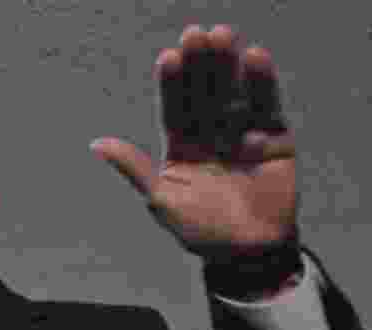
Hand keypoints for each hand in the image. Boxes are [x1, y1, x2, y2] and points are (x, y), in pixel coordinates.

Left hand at [91, 24, 297, 260]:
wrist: (249, 254)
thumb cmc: (200, 232)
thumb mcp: (162, 201)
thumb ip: (136, 169)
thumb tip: (97, 144)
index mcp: (181, 149)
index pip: (174, 110)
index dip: (172, 84)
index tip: (168, 56)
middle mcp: (210, 136)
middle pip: (204, 94)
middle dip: (200, 65)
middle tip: (197, 33)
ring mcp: (242, 135)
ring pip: (233, 93)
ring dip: (228, 65)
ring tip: (223, 34)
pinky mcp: (275, 139)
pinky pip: (268, 106)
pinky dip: (262, 82)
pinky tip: (254, 56)